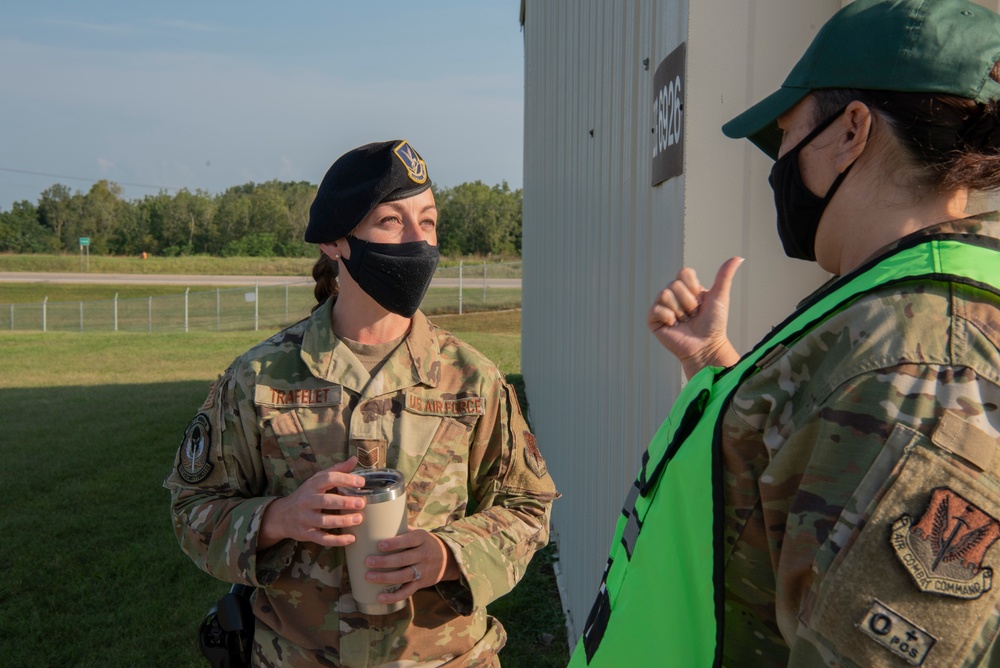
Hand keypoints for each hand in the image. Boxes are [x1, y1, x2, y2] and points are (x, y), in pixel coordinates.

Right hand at [257, 457, 365, 548]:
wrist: (280, 516)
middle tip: (361, 502)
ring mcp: (305, 518)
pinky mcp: (306, 533)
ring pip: (324, 521)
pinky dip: (336, 540)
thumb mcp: (316, 480)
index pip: (328, 479)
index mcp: (312, 486)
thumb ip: (336, 470)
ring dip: (342, 521)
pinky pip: (321, 539)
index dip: (345, 479)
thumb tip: (354, 459)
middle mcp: (307, 501)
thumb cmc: (305, 495)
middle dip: (344, 502)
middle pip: (325, 501)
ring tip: (358, 519)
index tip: (361, 482)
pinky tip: (351, 538)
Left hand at [363, 529, 459, 603]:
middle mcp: (424, 555)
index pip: (408, 540)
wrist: (447, 558)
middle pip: (404, 559)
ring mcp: (423, 570)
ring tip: (369, 576)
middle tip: (368, 562)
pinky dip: (393, 596)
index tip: (379, 545)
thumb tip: (377, 525)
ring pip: (404, 576)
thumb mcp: (418, 533)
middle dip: (385, 562)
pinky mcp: (421, 583)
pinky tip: (380, 597)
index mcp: (422, 539)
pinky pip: (407, 592)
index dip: (394, 543)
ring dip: (385, 578)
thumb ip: (402, 530)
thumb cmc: (424, 543)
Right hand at [647, 257, 743, 377]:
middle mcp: (673, 295)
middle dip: (688, 303)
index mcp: (687, 288)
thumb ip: (724, 276)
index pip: (683, 273)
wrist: (706, 346)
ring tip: (684, 321)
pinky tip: (674, 325)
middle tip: (693, 315)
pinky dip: (668, 317)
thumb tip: (738, 258)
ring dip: (679, 311)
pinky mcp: (653, 319)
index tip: (701, 301)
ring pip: (664, 294)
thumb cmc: (714, 325)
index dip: (693, 287)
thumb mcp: (720, 297)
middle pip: (674, 284)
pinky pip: (656, 309)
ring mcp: (662, 306)